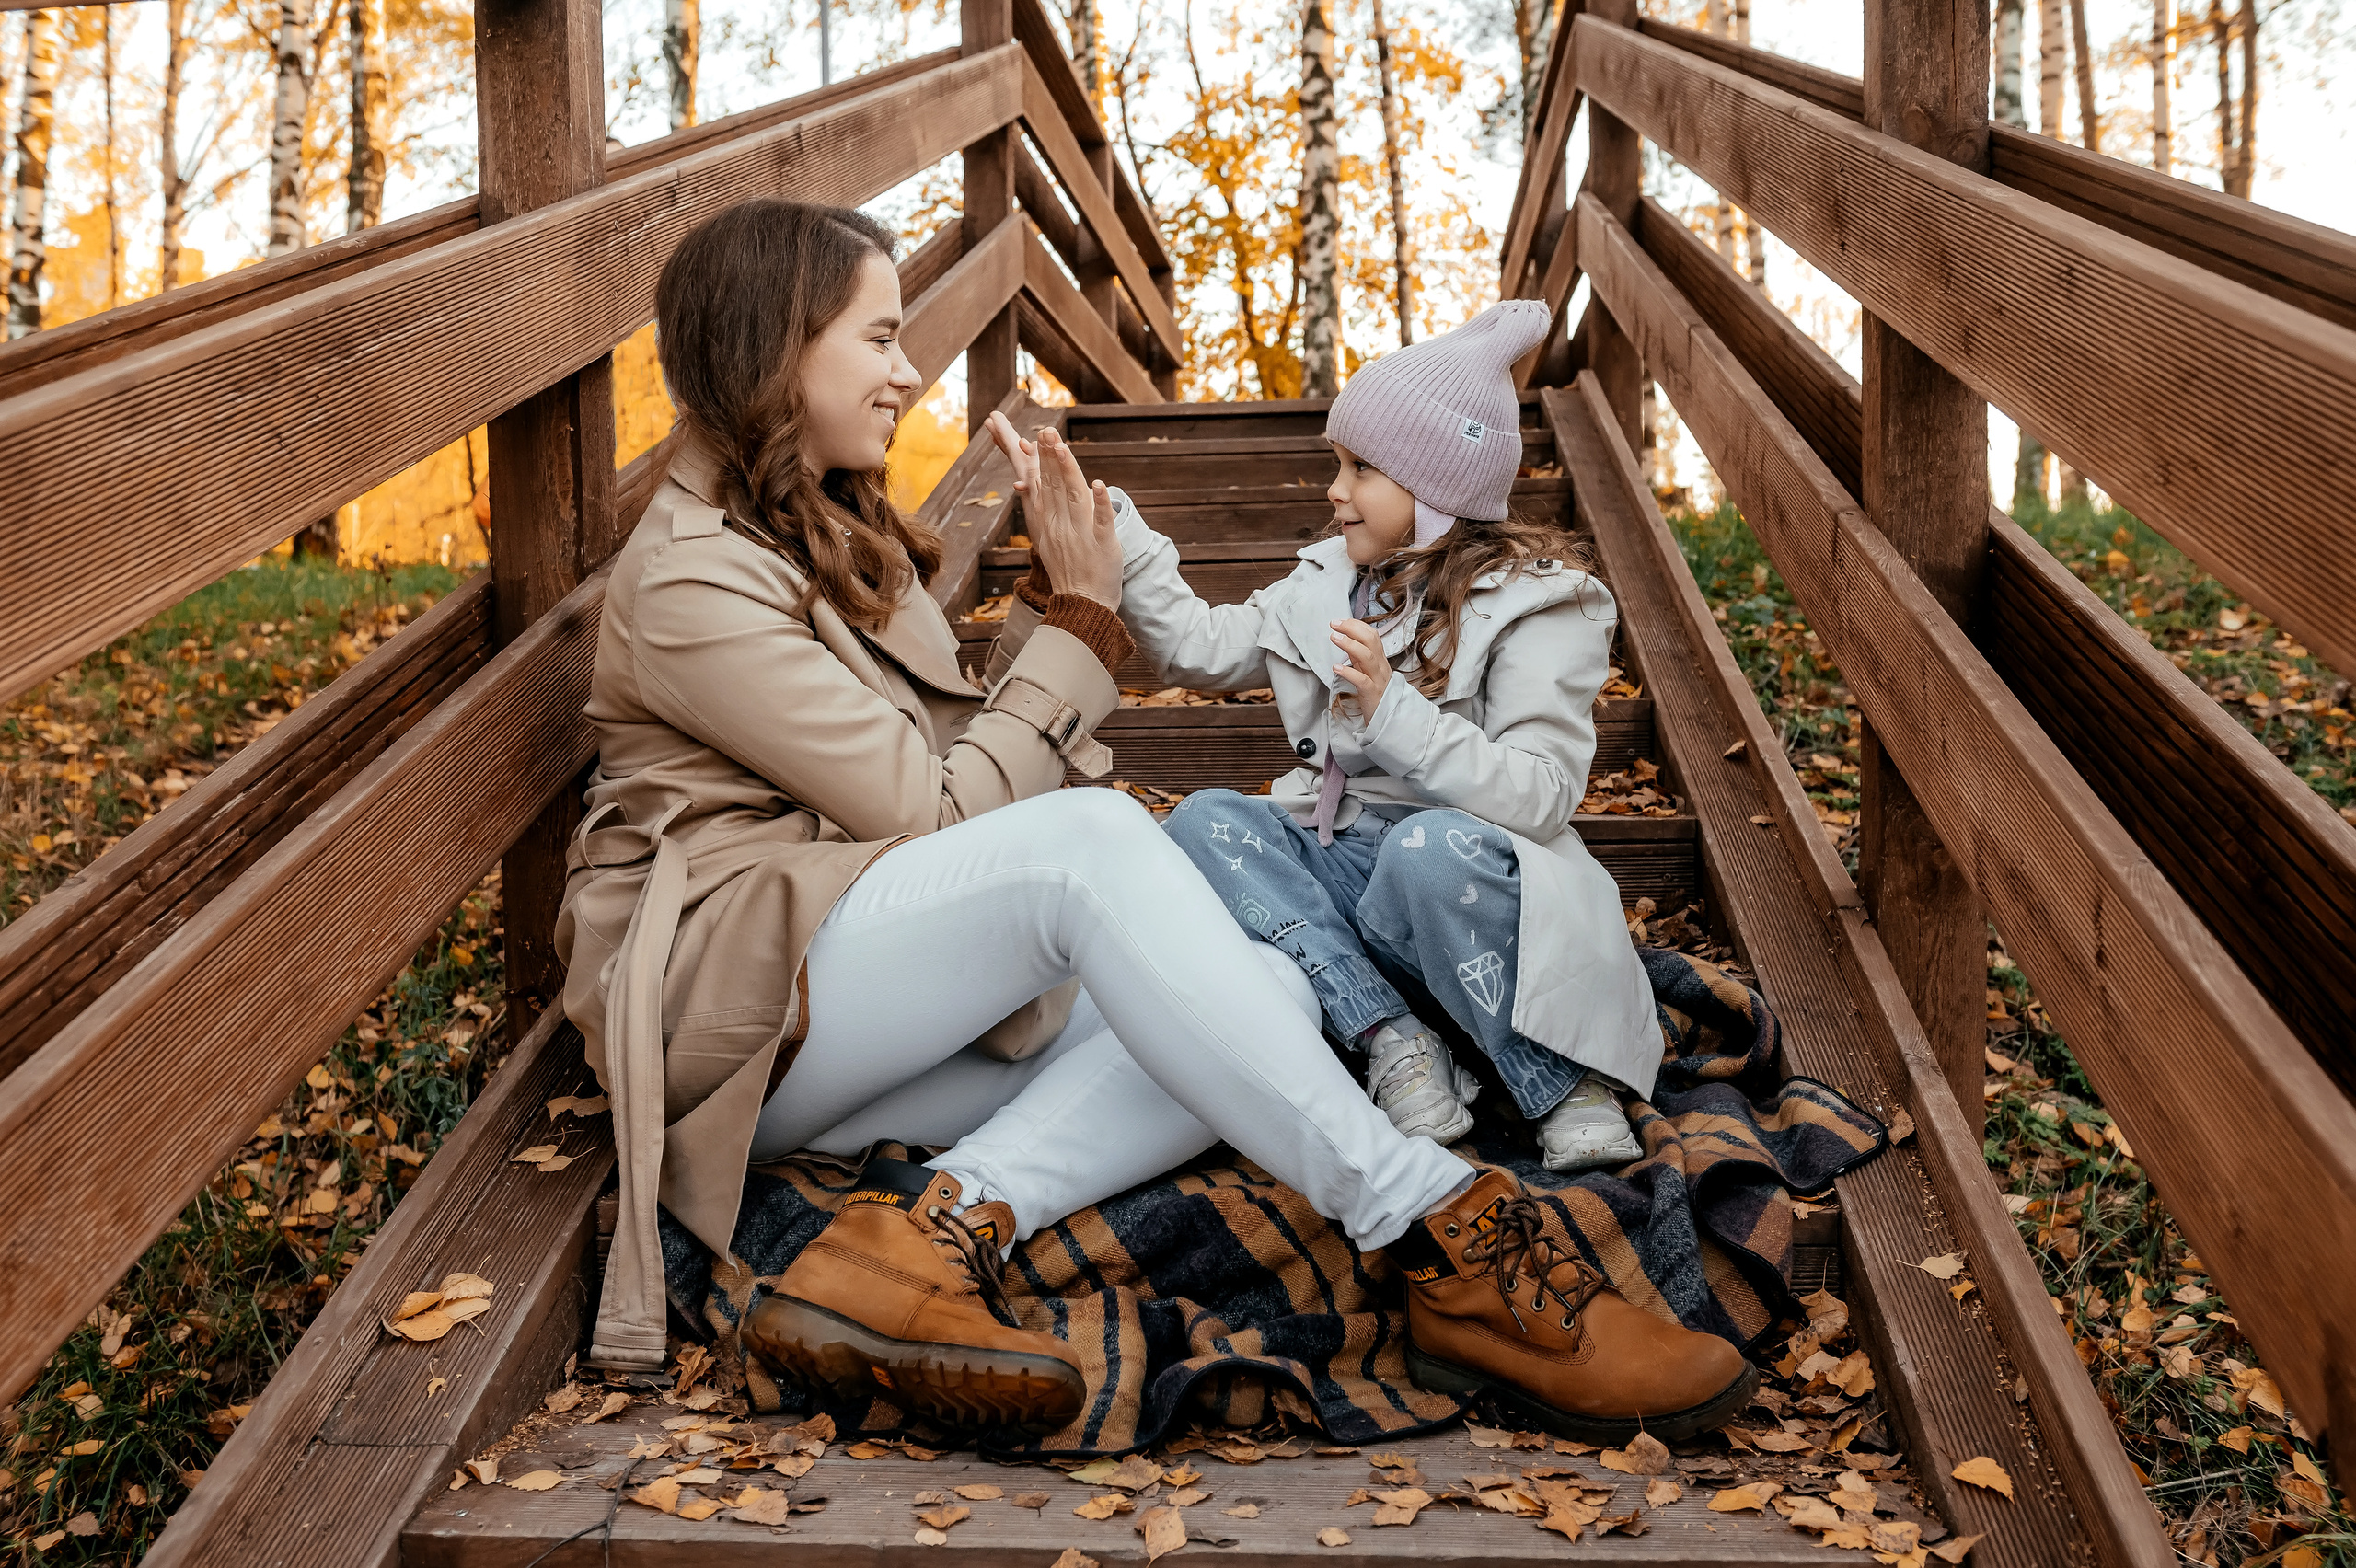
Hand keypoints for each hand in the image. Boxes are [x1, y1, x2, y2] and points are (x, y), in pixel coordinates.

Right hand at [986, 413, 1121, 607]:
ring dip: (1068, 471)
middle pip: (1054, 485)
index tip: (1033, 436)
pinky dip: (1101, 503)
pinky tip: (1100, 485)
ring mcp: (1081, 535)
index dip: (1037, 460)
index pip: (1041, 485)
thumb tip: (1025, 481)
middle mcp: (1061, 526)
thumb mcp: (1046, 537)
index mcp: (1048, 523)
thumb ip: (1040, 506)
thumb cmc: (1068, 569)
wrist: (1083, 605)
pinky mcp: (1103, 546)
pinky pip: (1102, 522)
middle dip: (1049, 457)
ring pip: (1074, 497)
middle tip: (1045, 431)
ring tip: (1061, 448)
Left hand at [1331, 618, 1391, 721]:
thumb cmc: (1376, 695)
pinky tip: (1336, 667)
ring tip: (1334, 638)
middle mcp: (1380, 667)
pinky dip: (1349, 672)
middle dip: (1352, 629)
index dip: (1356, 625)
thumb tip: (1347, 640)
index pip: (1372, 635)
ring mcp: (1378, 680)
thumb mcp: (1368, 672)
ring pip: (1367, 657)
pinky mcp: (1372, 694)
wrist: (1388, 720)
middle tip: (1334, 625)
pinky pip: (1362, 681)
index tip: (1340, 621)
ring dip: (1349, 645)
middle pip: (1371, 641)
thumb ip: (1359, 657)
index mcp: (1379, 660)